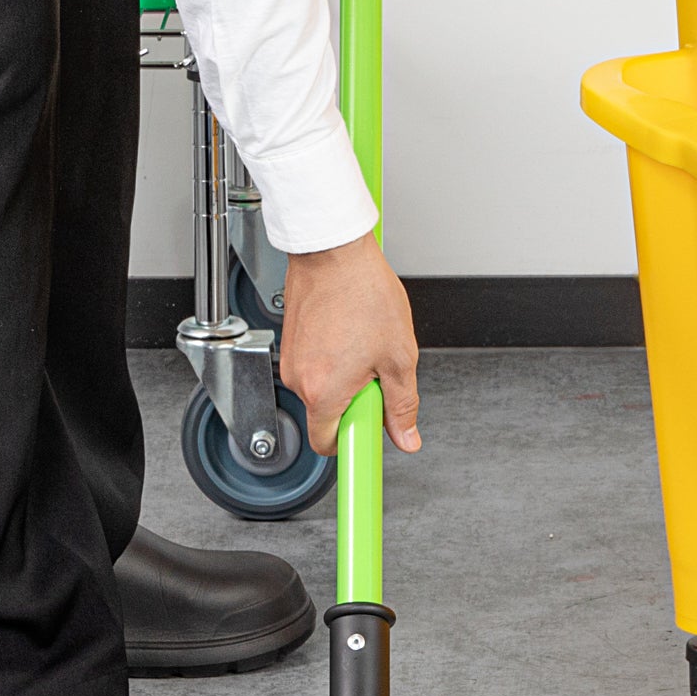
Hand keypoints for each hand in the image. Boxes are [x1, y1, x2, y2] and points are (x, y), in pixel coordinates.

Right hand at [278, 232, 421, 456]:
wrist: (334, 250)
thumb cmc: (363, 292)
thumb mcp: (399, 357)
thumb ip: (403, 405)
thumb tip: (406, 438)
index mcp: (325, 392)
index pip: (328, 446)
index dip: (352, 443)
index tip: (367, 440)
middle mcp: (299, 381)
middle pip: (327, 416)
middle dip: (354, 404)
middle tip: (376, 375)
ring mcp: (290, 361)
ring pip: (321, 390)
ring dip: (344, 379)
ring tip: (363, 345)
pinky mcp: (289, 343)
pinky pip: (313, 367)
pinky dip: (332, 360)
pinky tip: (348, 332)